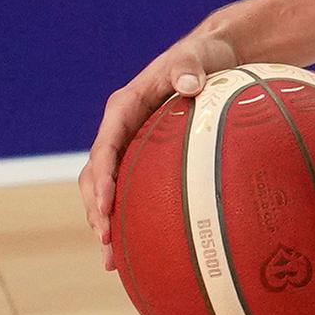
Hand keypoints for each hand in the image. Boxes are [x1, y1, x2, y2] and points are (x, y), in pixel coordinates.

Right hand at [82, 24, 242, 268]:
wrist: (217, 56)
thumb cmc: (206, 56)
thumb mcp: (197, 55)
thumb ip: (189, 66)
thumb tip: (189, 83)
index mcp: (126, 107)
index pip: (106, 147)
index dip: (101, 177)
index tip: (105, 203)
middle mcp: (124, 129)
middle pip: (97, 174)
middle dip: (97, 208)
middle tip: (105, 240)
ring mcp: (135, 145)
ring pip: (109, 188)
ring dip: (107, 221)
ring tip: (110, 259)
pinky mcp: (150, 156)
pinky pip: (135, 189)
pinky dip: (132, 216)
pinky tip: (138, 248)